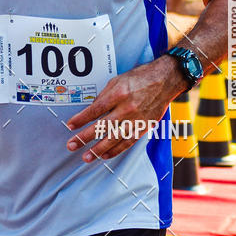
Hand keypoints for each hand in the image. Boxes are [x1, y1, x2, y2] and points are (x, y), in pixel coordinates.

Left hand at [66, 57, 182, 162]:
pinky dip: (116, 150)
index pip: (95, 110)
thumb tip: (91, 110)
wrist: (165, 80)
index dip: (81, 119)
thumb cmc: (140, 78)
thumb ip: (104, 96)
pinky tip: (105, 155)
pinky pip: (128, 142)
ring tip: (86, 157)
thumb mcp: (117, 81)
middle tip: (72, 145)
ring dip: (98, 149)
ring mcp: (136, 119)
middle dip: (84, 138)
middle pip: (101, 127)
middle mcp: (127, 108)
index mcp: (118, 94)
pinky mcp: (144, 126)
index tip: (70, 126)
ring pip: (114, 138)